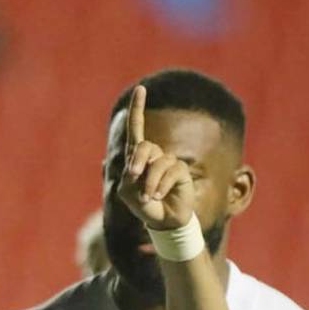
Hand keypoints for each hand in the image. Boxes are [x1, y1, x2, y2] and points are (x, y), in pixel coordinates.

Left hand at [115, 85, 193, 229]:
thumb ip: (129, 175)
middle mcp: (154, 156)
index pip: (136, 130)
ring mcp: (168, 162)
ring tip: (149, 197)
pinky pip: (170, 172)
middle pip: (144, 146)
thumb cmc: (143, 205)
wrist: (162, 220)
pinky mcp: (181, 171)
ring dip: (149, 183)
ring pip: (157, 163)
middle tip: (134, 177)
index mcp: (137, 157)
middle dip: (138, 162)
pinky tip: (159, 197)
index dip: (138, 109)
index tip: (141, 89)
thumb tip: (140, 165)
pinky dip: (161, 187)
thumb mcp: (127, 191)